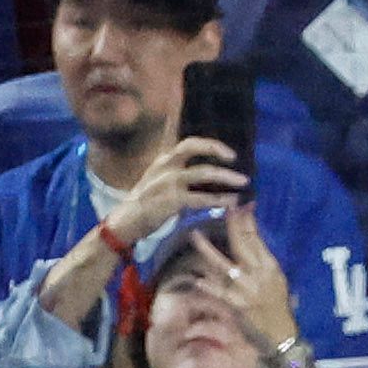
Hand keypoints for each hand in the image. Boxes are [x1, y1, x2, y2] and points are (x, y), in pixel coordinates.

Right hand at [108, 129, 250, 250]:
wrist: (124, 224)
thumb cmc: (143, 205)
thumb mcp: (155, 181)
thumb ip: (175, 172)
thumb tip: (202, 173)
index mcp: (163, 160)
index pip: (188, 142)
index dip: (209, 143)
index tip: (228, 152)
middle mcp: (165, 166)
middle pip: (194, 146)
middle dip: (217, 148)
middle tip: (234, 158)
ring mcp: (168, 182)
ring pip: (204, 173)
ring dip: (226, 177)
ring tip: (242, 182)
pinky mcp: (172, 201)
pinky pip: (201, 198)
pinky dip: (219, 199)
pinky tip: (231, 201)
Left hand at [180, 204, 299, 349]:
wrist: (281, 332)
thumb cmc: (278, 305)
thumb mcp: (276, 278)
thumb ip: (262, 260)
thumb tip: (250, 239)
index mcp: (270, 266)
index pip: (256, 238)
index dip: (246, 221)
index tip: (238, 207)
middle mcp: (258, 275)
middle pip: (242, 246)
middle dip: (232, 226)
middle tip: (221, 211)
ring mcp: (246, 290)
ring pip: (225, 265)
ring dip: (208, 250)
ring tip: (195, 235)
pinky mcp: (237, 306)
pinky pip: (220, 294)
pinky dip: (208, 286)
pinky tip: (196, 279)